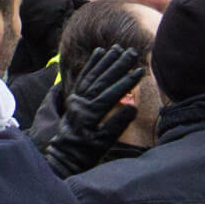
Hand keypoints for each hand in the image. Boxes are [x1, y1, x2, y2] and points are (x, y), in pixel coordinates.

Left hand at [44, 46, 142, 177]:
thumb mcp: (103, 144)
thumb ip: (116, 125)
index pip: (110, 94)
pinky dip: (91, 64)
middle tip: (132, 52)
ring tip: (117, 48)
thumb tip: (132, 107)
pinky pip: (82, 77)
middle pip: (101, 80)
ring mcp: (75, 98)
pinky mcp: (73, 96)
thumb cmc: (86, 152)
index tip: (140, 71)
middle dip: (118, 65)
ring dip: (105, 61)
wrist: (64, 155)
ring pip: (92, 75)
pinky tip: (99, 53)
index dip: (126, 82)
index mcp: (89, 114)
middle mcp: (80, 102)